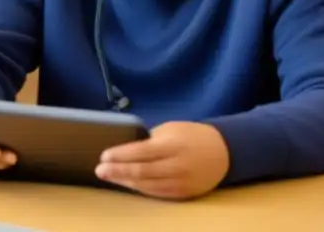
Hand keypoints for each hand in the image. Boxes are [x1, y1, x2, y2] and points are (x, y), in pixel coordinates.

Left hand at [96, 122, 228, 199]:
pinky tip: (128, 183)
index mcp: (172, 145)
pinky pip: (156, 193)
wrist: (224, 152)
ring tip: (110, 176)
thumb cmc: (193, 136)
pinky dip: (140, 188)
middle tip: (100, 170)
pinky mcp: (182, 194)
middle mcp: (175, 166)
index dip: (121, 155)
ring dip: (125, 181)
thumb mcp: (172, 129)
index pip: (141, 152)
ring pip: (146, 185)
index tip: (104, 155)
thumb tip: (129, 150)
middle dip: (117, 171)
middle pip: (141, 171)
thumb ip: (151, 140)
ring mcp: (179, 182)